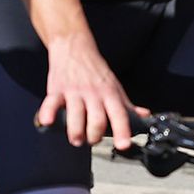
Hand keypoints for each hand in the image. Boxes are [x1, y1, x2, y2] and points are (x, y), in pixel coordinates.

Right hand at [40, 32, 146, 147]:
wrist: (75, 48)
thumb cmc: (96, 72)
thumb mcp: (115, 86)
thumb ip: (127, 105)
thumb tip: (144, 116)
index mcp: (110, 94)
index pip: (119, 114)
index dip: (122, 131)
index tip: (124, 145)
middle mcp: (94, 94)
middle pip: (97, 119)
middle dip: (95, 136)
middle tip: (92, 141)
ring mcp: (75, 91)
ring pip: (75, 115)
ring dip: (75, 131)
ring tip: (76, 139)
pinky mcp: (57, 89)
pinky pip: (51, 103)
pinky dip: (48, 113)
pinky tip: (48, 122)